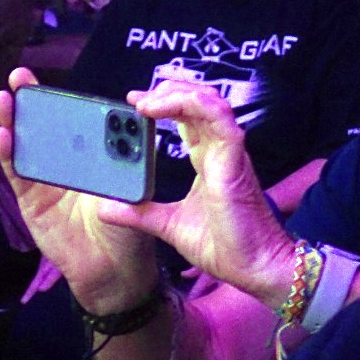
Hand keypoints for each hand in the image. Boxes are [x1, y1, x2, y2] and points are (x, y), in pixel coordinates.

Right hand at [0, 69, 160, 312]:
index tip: (58, 79)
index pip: (76, 118)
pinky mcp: (31, 200)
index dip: (62, 98)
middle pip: (45, 125)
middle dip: (31, 100)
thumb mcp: (134, 192)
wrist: (113, 271)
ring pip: (26, 144)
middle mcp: (67, 161)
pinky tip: (1, 136)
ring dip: (11, 121)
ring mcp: (45, 179)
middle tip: (19, 77)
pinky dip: (9, 155)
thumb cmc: (128, 228)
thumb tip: (128, 134)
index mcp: (94, 153)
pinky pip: (18, 174)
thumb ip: (129, 166)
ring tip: (2, 100)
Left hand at [98, 78, 295, 309]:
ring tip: (146, 100)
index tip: (135, 102)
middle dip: (167, 90)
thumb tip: (105, 207)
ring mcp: (229, 152)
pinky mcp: (235, 161)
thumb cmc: (224, 246)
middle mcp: (220, 150)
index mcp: (207, 160)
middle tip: (137, 97)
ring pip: (208, 102)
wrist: (254, 268)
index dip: (163, 103)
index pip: (187, 118)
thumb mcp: (168, 225)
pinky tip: (164, 107)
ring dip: (176, 93)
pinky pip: (219, 119)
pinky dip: (192, 105)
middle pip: (198, 101)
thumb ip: (139, 213)